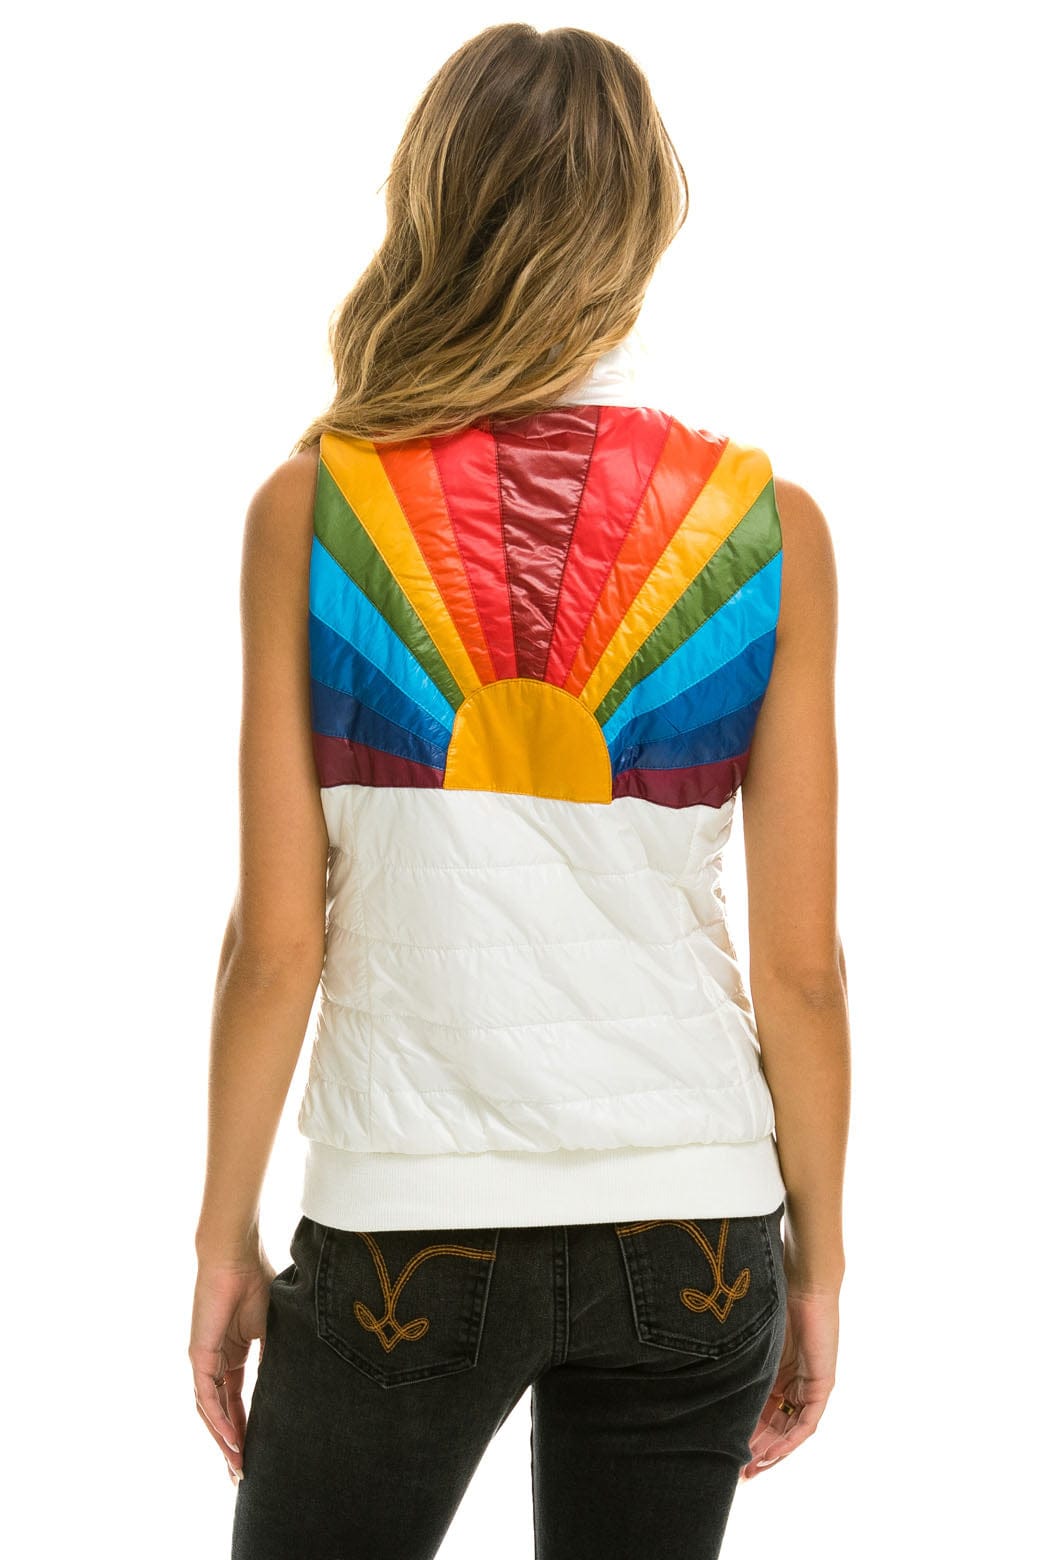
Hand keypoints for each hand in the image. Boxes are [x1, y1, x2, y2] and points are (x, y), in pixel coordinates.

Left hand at [189, 1248, 275, 1484]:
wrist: (238, 1256)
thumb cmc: (258, 1282)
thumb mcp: (274, 1330)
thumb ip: (277, 1358)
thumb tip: (295, 1386)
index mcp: (232, 1357)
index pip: (237, 1402)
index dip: (246, 1428)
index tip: (257, 1454)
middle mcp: (215, 1363)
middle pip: (221, 1414)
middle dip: (232, 1445)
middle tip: (243, 1475)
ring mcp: (205, 1361)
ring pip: (211, 1411)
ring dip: (224, 1440)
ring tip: (239, 1465)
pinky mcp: (199, 1355)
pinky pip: (206, 1396)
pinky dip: (219, 1419)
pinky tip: (231, 1439)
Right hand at [739, 1285, 838, 1479]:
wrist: (802, 1279)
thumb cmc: (770, 1293)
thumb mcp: (748, 1337)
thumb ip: (736, 1358)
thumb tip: (699, 1369)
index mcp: (774, 1365)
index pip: (761, 1408)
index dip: (744, 1430)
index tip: (725, 1449)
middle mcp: (792, 1377)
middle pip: (774, 1423)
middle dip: (756, 1448)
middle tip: (736, 1470)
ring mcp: (809, 1381)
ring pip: (789, 1427)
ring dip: (772, 1451)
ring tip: (750, 1469)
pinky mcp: (822, 1383)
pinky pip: (806, 1422)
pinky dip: (790, 1440)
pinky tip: (773, 1454)